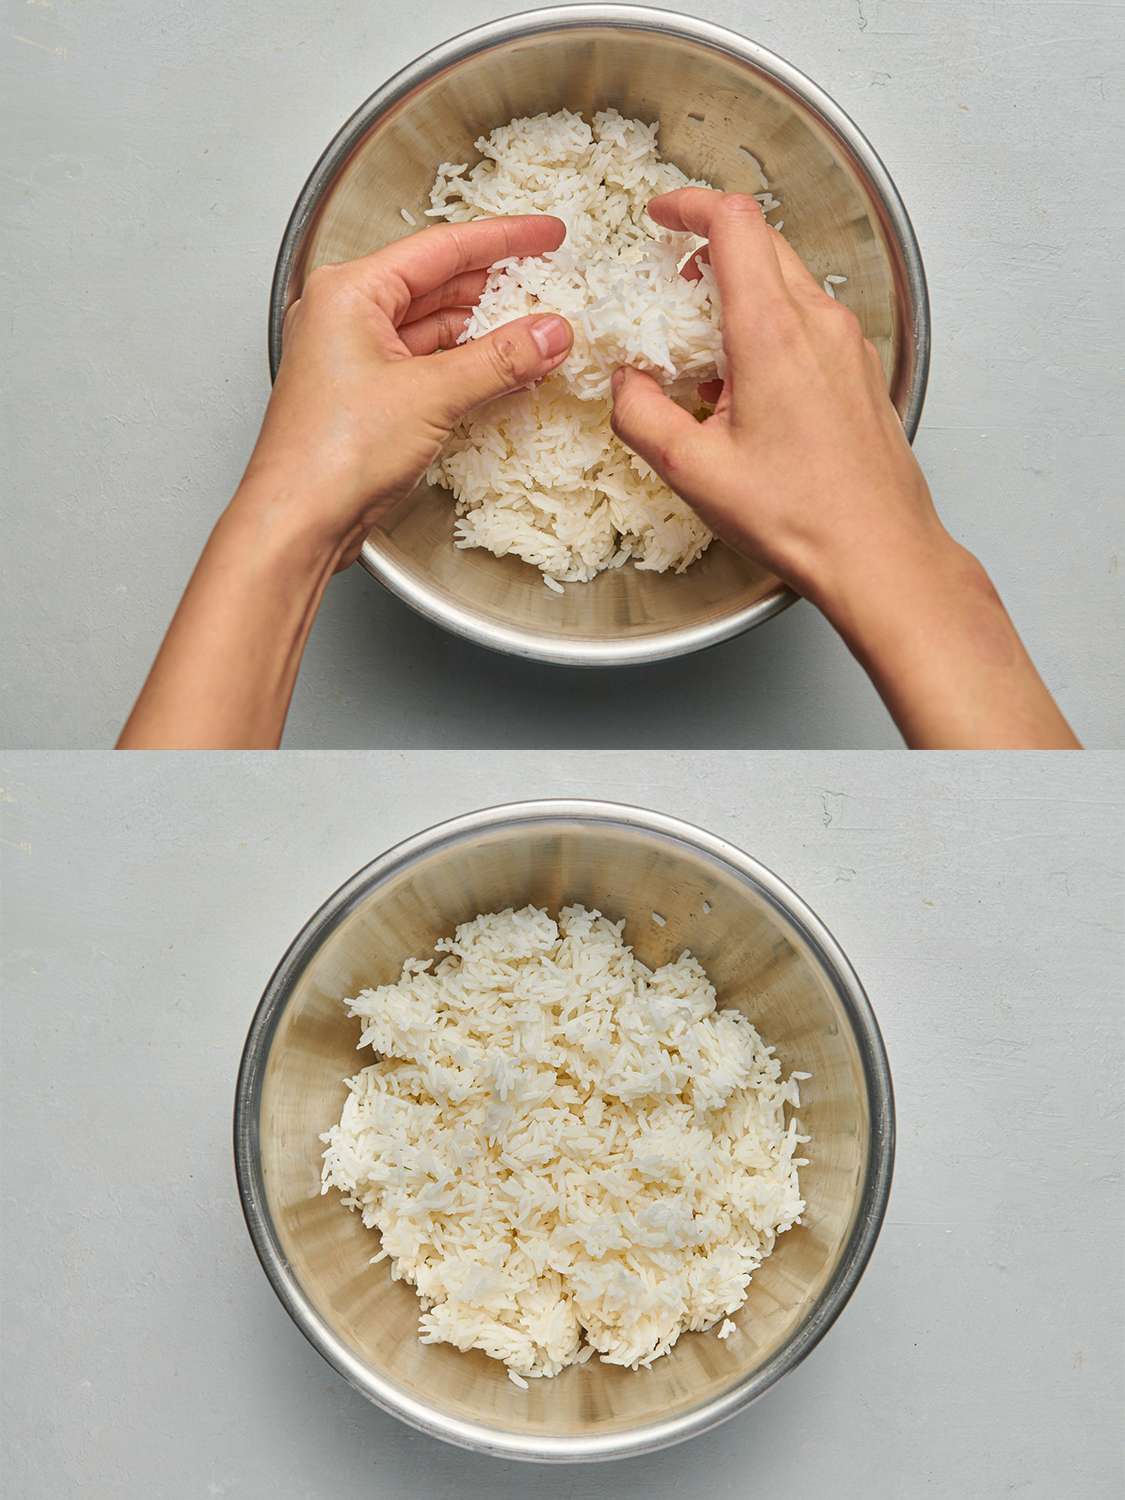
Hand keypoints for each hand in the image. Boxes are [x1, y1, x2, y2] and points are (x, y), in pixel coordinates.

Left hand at [239, 216, 573, 567]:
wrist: (296, 522)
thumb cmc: (329, 454)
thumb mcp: (431, 396)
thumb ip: (499, 359)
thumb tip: (548, 332)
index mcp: (350, 292)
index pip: (442, 248)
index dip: (503, 239)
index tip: (546, 235)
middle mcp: (346, 316)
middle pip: (438, 285)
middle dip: (498, 289)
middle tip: (550, 284)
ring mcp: (354, 357)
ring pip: (435, 329)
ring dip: (487, 334)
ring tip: (539, 334)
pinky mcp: (366, 397)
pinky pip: (427, 366)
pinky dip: (467, 368)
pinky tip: (506, 372)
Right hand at [610, 187, 943, 614]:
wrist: (880, 554)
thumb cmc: (799, 516)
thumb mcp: (694, 471)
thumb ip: (641, 415)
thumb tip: (623, 384)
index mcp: (773, 332)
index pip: (734, 223)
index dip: (690, 205)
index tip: (660, 217)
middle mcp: (819, 324)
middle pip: (763, 244)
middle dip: (708, 251)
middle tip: (669, 287)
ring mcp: (848, 346)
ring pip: (788, 283)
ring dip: (739, 294)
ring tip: (703, 350)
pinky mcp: (860, 373)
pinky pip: (810, 323)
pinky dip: (770, 328)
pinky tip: (747, 386)